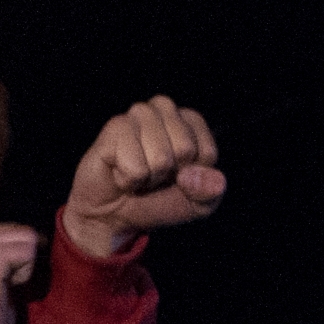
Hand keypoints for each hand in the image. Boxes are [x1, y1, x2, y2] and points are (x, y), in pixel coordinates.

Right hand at [0, 222, 38, 323]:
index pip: (9, 230)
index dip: (20, 254)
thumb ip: (0, 258)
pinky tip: (8, 291)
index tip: (11, 280)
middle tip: (9, 287)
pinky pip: (28, 252)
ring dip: (25, 265)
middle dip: (24, 257)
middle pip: (20, 230)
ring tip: (6, 288)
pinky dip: (26, 273)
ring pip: (26, 238)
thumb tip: (32, 242)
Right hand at [60, 95, 223, 259]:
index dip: (192, 177)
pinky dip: (129, 181)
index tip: (176, 177)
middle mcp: (164, 109)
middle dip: (169, 175)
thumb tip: (192, 176)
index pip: (207, 153)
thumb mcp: (197, 205)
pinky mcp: (115, 128)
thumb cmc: (157, 201)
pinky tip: (119, 173)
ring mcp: (138, 114)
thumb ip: (210, 192)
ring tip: (137, 174)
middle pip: (185, 151)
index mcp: (190, 120)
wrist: (113, 214)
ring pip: (161, 158)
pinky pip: (136, 168)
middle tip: (153, 176)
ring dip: (149, 178)